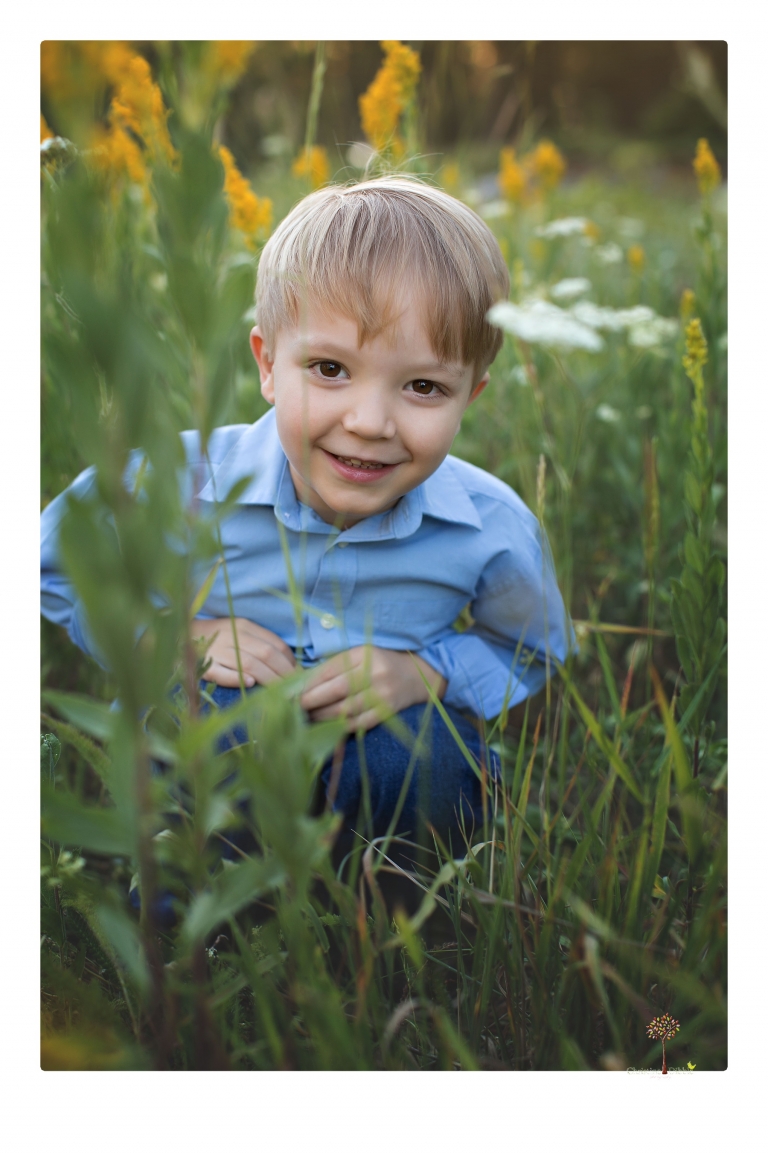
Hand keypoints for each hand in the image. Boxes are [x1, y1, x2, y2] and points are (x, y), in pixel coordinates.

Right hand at [192, 617, 295, 687]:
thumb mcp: (238, 632)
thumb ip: (260, 643)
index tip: (298, 677)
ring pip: (248, 663)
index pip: (275, 644)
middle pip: (266, 655)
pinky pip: (220, 672)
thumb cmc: (214, 637)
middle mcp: (232, 635)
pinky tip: (249, 683)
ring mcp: (216, 649)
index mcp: (244, 626)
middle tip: (294, 691)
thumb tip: (289, 663)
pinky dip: (236, 678)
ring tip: (280, 694)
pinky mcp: (202, 664)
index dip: (290, 662)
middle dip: (284, 674)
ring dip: (268, 679)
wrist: (177, 633)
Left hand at [299, 646, 446, 732]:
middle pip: (338, 689)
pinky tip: (326, 727)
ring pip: (346, 709)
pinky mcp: (388, 713)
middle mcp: (375, 673)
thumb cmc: (381, 663)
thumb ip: (336, 666)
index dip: (310, 682)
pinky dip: (340, 726)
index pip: (332, 669)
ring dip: (322, 716)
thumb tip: (302, 683)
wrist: (419, 675)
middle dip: (312, 700)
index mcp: (365, 654)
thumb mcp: (361, 655)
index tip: (291, 691)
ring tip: (306, 718)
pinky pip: (359, 723)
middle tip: (293, 708)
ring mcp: (383, 695)